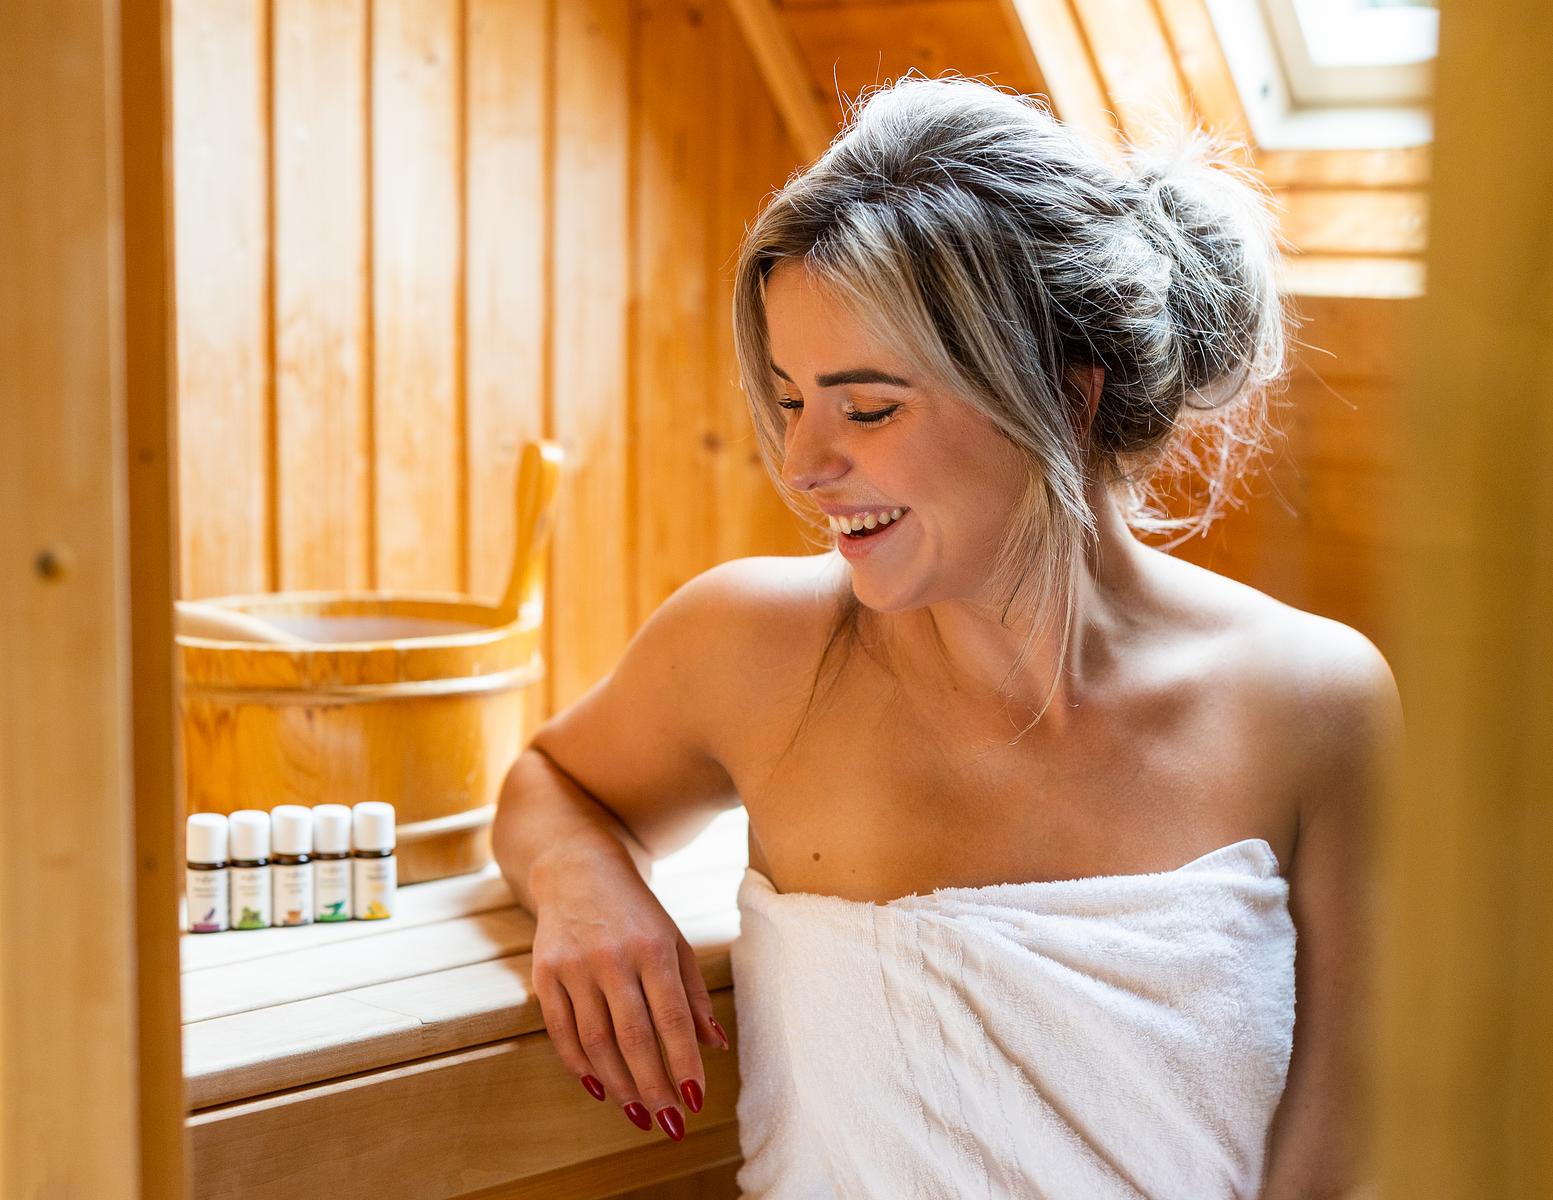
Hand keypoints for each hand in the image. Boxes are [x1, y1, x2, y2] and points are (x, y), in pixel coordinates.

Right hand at [529, 849, 728, 1141]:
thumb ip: (693, 995)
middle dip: (653, 1087)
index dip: (684, 1062)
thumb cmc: (637, 914)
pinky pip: (562, 1032)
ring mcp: (574, 966)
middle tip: (670, 1125)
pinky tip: (600, 1088)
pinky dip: (580, 1066)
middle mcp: (613, 958)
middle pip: (633, 1038)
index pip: (672, 1017)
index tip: (694, 1102)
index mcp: (654, 948)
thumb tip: (716, 1045)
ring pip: (596, 1042)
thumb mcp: (674, 942)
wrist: (578, 870)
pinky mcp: (545, 973)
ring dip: (619, 1086)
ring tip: (640, 1114)